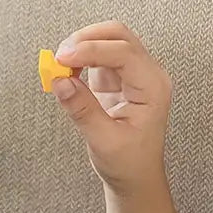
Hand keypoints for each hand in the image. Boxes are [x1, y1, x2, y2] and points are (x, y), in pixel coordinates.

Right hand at [51, 21, 171, 195]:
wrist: (135, 177)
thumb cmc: (129, 163)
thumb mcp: (104, 141)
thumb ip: (82, 110)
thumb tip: (61, 81)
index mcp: (153, 88)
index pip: (123, 53)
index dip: (90, 50)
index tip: (63, 58)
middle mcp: (147, 75)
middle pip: (118, 35)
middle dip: (86, 40)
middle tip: (60, 57)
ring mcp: (132, 74)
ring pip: (107, 40)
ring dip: (81, 46)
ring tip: (60, 66)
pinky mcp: (117, 78)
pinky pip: (97, 56)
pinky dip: (79, 58)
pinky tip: (66, 72)